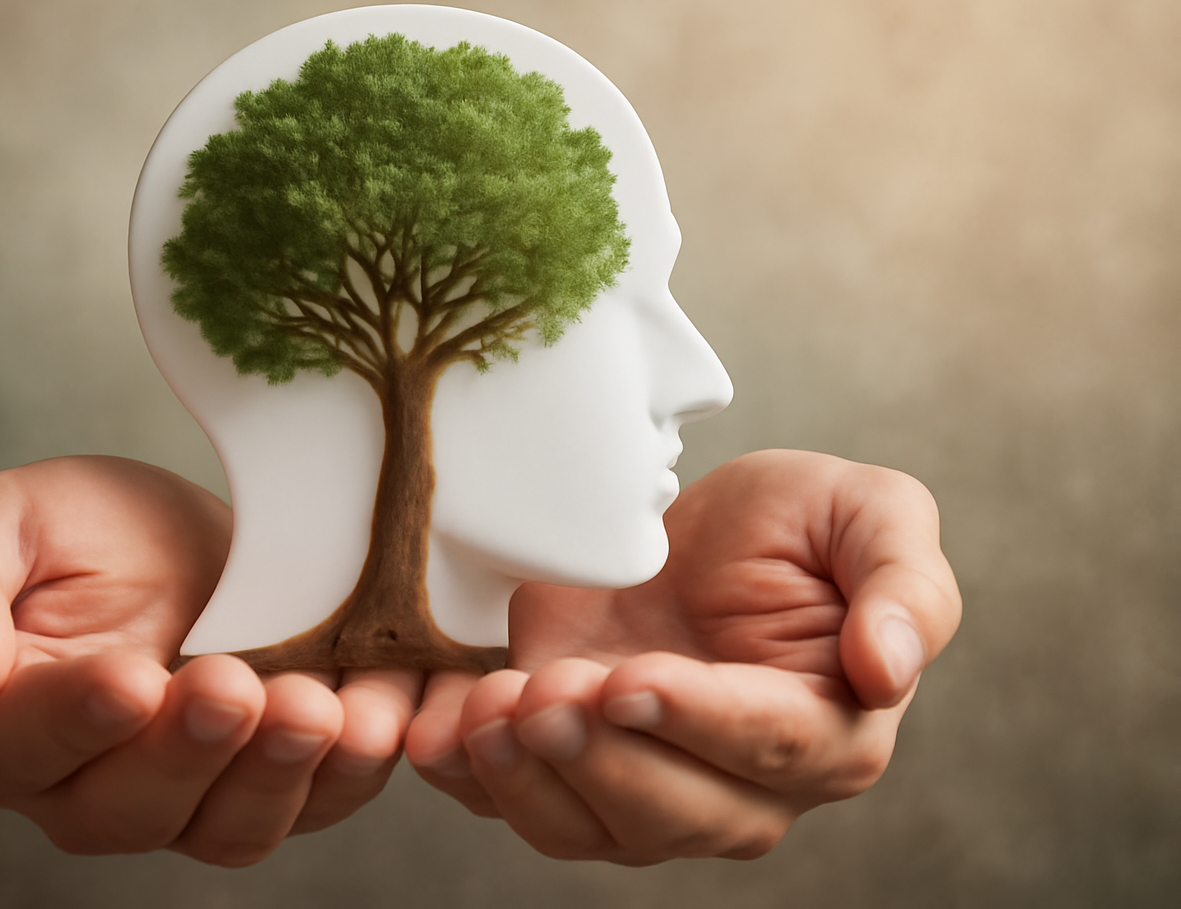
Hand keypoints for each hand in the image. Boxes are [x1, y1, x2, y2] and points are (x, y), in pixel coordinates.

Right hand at [0, 455, 419, 863]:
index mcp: (2, 728)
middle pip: (129, 808)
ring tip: (316, 708)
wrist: (191, 535)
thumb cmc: (80, 530)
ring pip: (225, 828)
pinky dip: (348, 771)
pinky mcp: (274, 785)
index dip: (76, 721)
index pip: (23, 746)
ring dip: (276, 774)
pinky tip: (373, 717)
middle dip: (187, 752)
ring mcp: (189, 799)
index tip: (129, 678)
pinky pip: (313, 805)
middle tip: (232, 687)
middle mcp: (88, 789)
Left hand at [405, 449, 961, 863]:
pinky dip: (470, 777)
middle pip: (674, 810)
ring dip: (531, 777)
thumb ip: (904, 587)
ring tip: (488, 706)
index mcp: (827, 731)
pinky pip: (518, 803)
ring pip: (589, 827)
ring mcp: (646, 788)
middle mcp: (740, 788)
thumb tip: (894, 670)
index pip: (768, 747)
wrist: (689, 528)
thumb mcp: (871, 514)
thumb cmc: (793, 523)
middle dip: (601, 756)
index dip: (696, 720)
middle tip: (545, 694)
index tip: (630, 678)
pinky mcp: (570, 771)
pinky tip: (437, 729)